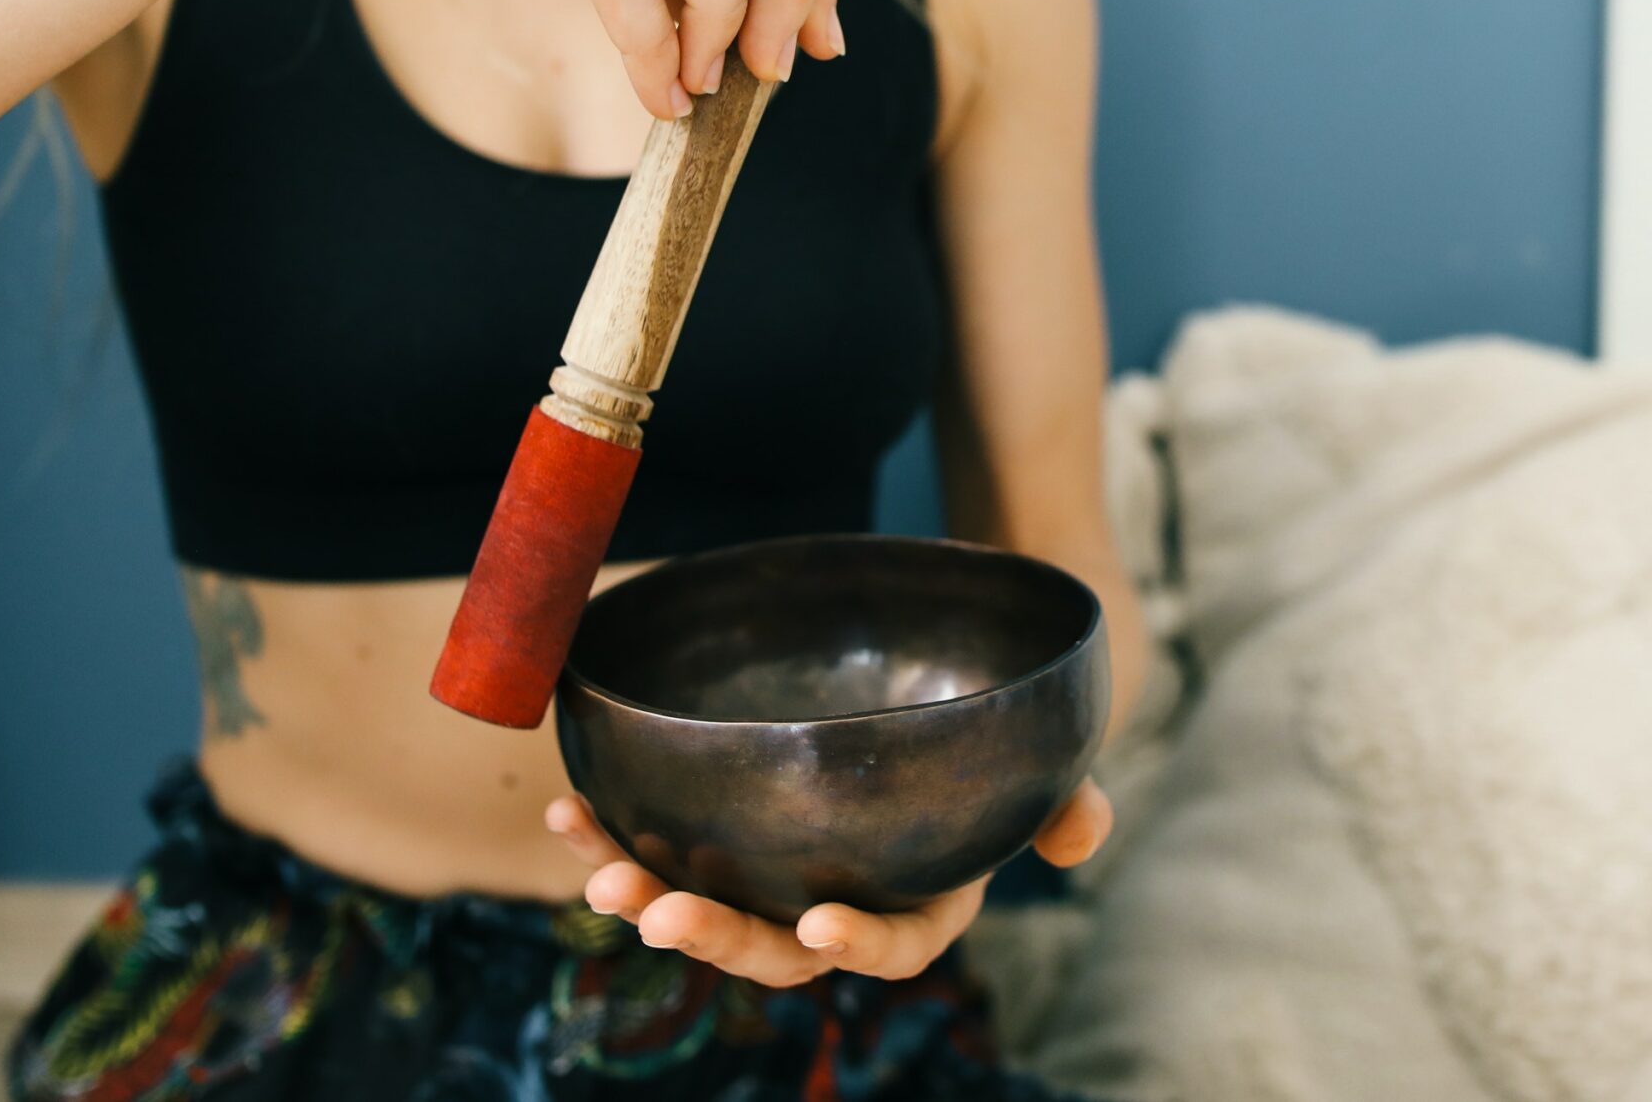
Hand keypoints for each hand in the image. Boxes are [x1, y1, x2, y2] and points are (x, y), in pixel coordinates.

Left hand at [544, 781, 1113, 988]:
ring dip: (648, 898)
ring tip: (598, 873)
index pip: (893, 945)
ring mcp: (773, 880)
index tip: (820, 921)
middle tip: (657, 914)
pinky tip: (567, 811)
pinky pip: (662, 850)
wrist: (932, 706)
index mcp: (918, 905)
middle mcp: (837, 906)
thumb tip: (1084, 835)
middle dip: (714, 935)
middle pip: (775, 945)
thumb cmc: (988, 755)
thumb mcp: (1041, 775)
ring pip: (706, 909)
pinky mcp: (724, 843)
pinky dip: (610, 832)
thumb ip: (1065, 803)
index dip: (858, 941)